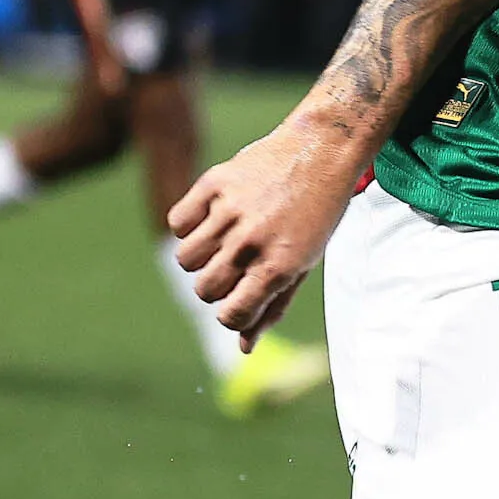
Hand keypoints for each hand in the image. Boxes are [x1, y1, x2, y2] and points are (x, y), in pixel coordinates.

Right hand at [168, 111, 363, 340]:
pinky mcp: (214, 184)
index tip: (240, 300)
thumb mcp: (304, 264)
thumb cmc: (316, 214)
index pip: (230, 315)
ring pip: (185, 259)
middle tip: (236, 267)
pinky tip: (214, 217)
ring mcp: (230, 211)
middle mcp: (252, 240)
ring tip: (225, 241)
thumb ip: (272, 306)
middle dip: (216, 287)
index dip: (231, 314)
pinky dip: (189, 225)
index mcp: (279, 265)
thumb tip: (242, 348)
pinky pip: (177, 222)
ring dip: (200, 258)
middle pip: (204, 289)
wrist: (321, 151)